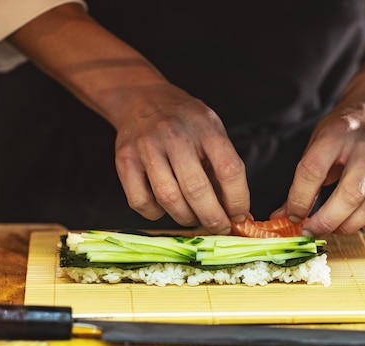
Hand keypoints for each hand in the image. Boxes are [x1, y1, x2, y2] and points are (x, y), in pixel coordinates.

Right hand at [114, 82, 249, 232]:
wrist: (141, 99)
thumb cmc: (184, 121)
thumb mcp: (212, 130)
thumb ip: (223, 165)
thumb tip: (235, 211)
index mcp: (205, 127)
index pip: (229, 169)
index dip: (237, 199)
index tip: (239, 215)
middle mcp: (175, 135)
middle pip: (197, 189)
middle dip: (212, 217)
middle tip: (219, 227)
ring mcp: (147, 147)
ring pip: (169, 199)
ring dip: (186, 218)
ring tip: (194, 218)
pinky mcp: (125, 160)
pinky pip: (140, 201)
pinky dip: (155, 214)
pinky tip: (164, 207)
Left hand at [276, 20, 364, 235]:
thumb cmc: (340, 133)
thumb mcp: (315, 146)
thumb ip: (301, 181)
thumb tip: (283, 217)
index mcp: (337, 133)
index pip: (314, 170)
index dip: (300, 199)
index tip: (294, 216)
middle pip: (350, 193)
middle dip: (327, 220)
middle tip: (313, 230)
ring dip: (352, 225)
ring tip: (336, 227)